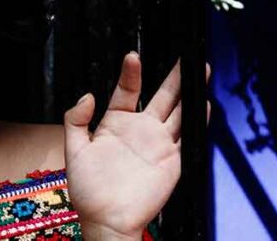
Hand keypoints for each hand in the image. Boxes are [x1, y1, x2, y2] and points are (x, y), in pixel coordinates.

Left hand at [63, 53, 210, 239]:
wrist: (106, 219)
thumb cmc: (88, 191)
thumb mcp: (74, 150)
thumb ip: (76, 120)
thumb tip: (87, 96)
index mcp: (115, 123)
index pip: (127, 91)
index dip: (131, 73)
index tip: (133, 57)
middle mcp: (140, 130)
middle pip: (162, 96)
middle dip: (173, 75)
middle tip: (183, 56)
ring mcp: (158, 144)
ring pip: (178, 111)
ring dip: (190, 92)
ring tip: (199, 70)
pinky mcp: (172, 160)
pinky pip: (187, 136)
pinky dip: (197, 120)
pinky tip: (201, 104)